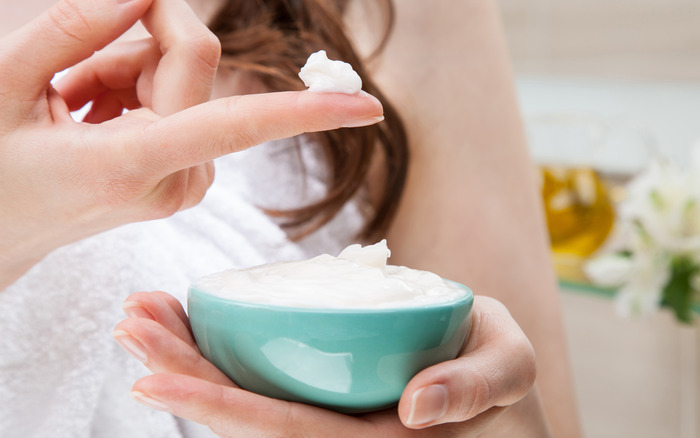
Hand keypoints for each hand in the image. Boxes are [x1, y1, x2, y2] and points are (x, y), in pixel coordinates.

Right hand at [0, 0, 383, 288]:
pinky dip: (136, 93)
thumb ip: (76, 29)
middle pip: (194, 65)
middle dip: (134, 43)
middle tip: (71, 75)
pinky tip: (95, 116)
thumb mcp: (5, 84)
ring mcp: (186, 185)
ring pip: (186, 82)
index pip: (236, 124)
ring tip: (73, 107)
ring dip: (127, 71)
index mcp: (131, 165)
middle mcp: (176, 182)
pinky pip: (182, 106)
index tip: (368, 109)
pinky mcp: (188, 178)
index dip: (306, 110)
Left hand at [114, 292, 537, 436]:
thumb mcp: (511, 366)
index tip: (152, 379)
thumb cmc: (503, 379)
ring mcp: (331, 411)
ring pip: (250, 396)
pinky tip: (192, 323)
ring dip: (191, 358)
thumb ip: (476, 384)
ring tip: (143, 318)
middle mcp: (342, 433)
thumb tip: (414, 404)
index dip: (218, 408)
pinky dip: (223, 350)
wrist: (499, 383)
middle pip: (249, 418)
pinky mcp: (328, 387)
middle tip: (130, 324)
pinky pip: (269, 377)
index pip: (288, 430)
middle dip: (182, 374)